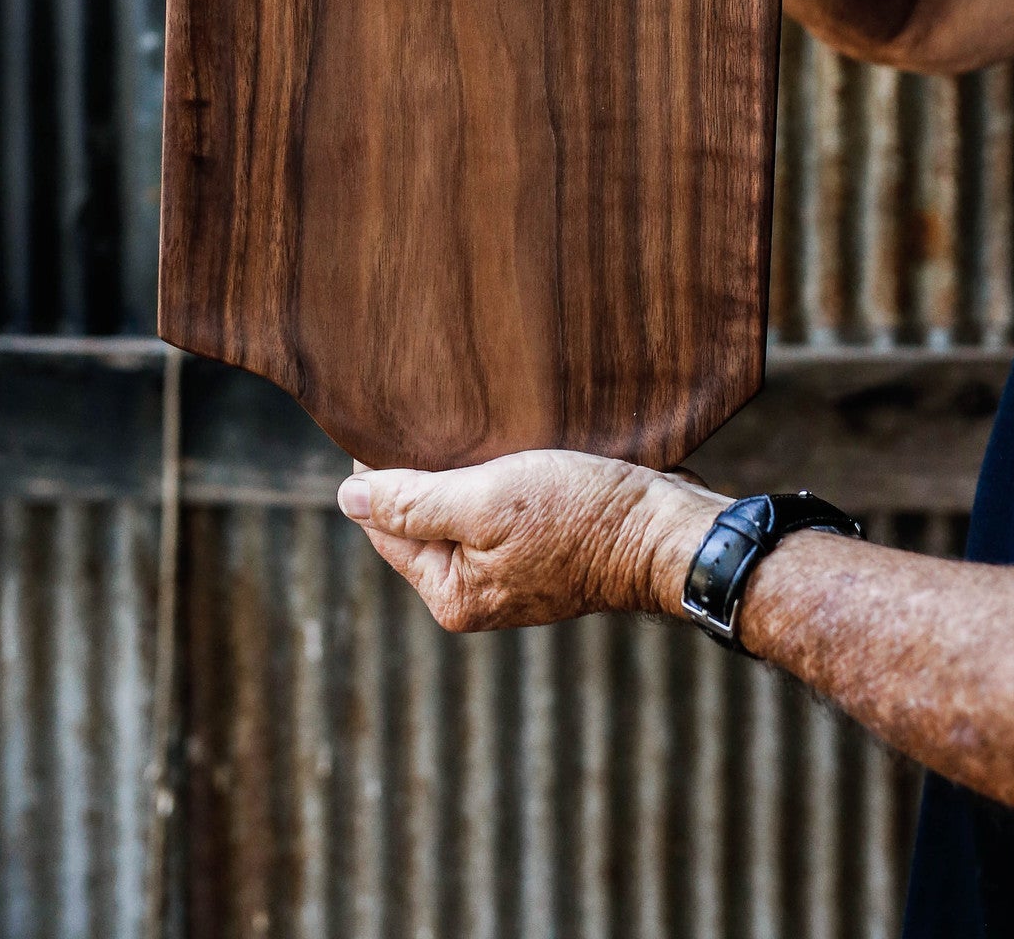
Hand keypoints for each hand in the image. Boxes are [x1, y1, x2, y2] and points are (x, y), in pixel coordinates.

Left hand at [337, 448, 727, 631]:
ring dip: (460, 470)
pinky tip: (507, 448)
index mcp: (452, 594)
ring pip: (459, 510)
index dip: (380, 472)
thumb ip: (415, 503)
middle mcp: (476, 592)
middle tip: (437, 419)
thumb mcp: (488, 503)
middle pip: (420, 519)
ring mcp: (511, 573)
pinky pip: (498, 510)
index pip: (385, 526)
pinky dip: (496, 478)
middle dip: (422, 472)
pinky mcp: (542, 549)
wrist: (667, 530)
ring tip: (473, 430)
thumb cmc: (582, 516)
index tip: (390, 421)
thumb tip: (345, 500)